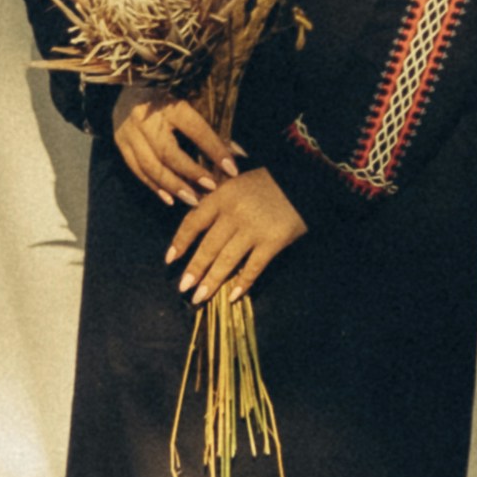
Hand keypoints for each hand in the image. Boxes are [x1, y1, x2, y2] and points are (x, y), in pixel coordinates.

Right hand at [113, 88, 243, 207]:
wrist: (127, 77)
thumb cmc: (167, 87)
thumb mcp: (190, 95)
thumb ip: (211, 121)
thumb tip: (236, 151)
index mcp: (169, 102)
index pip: (195, 130)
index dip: (215, 150)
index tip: (232, 169)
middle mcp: (146, 117)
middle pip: (168, 154)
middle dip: (191, 174)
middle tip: (210, 189)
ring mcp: (129, 131)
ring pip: (150, 166)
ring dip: (173, 187)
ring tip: (193, 200)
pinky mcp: (120, 141)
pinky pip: (136, 169)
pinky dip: (154, 186)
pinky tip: (170, 198)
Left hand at [170, 166, 305, 305]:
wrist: (306, 180)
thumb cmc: (268, 181)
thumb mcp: (237, 180)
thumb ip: (216, 198)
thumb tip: (192, 219)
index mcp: (222, 195)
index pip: (194, 221)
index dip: (180, 242)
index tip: (170, 260)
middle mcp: (234, 213)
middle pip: (208, 246)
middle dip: (194, 269)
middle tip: (183, 288)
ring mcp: (254, 228)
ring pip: (227, 260)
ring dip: (212, 281)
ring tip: (199, 297)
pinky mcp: (273, 240)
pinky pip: (254, 267)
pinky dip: (243, 282)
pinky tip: (233, 295)